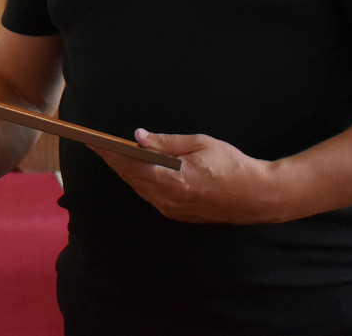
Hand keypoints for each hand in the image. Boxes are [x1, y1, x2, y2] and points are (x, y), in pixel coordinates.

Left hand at [91, 129, 282, 224]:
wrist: (259, 196)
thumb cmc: (233, 166)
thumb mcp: (199, 144)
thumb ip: (166, 142)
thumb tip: (139, 137)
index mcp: (171, 180)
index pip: (130, 165)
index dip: (109, 153)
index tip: (92, 142)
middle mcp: (168, 199)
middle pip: (130, 178)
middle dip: (112, 160)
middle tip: (96, 145)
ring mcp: (173, 210)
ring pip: (139, 188)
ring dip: (125, 171)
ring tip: (112, 154)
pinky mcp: (179, 214)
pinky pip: (151, 195)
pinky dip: (140, 181)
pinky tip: (136, 169)